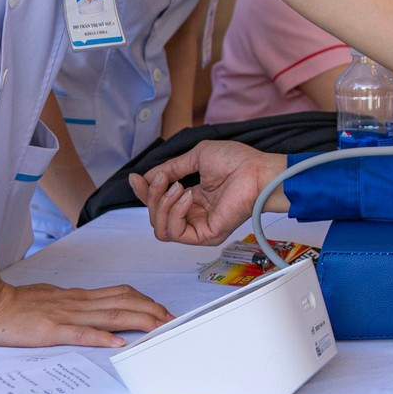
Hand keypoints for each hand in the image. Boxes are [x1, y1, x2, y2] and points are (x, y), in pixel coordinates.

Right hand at [0, 281, 170, 348]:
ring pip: (110, 314)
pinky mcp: (51, 330)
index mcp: (78, 297)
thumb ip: (74, 305)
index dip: (145, 301)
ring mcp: (65, 315)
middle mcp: (78, 303)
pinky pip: (81, 333)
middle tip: (173, 320)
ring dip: (138, 321)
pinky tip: (118, 344)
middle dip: (152, 311)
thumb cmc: (18, 306)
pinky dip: (102, 338)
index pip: (120, 294)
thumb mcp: (53, 300)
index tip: (163, 310)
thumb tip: (95, 310)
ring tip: (159, 327)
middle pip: (123, 302)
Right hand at [130, 140, 287, 245]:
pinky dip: (174, 212)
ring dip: (161, 205)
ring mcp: (199, 227)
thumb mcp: (196, 158)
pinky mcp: (205, 235)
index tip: (135, 178)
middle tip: (162, 179)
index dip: (145, 192)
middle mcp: (194, 215)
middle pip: (155, 217)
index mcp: (192, 199)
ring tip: (178, 187)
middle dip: (152, 196)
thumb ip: (171, 168)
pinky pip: (174, 232)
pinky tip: (187, 196)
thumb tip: (145, 178)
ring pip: (160, 228)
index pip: (159, 203)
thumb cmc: (236, 162)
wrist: (258, 171)